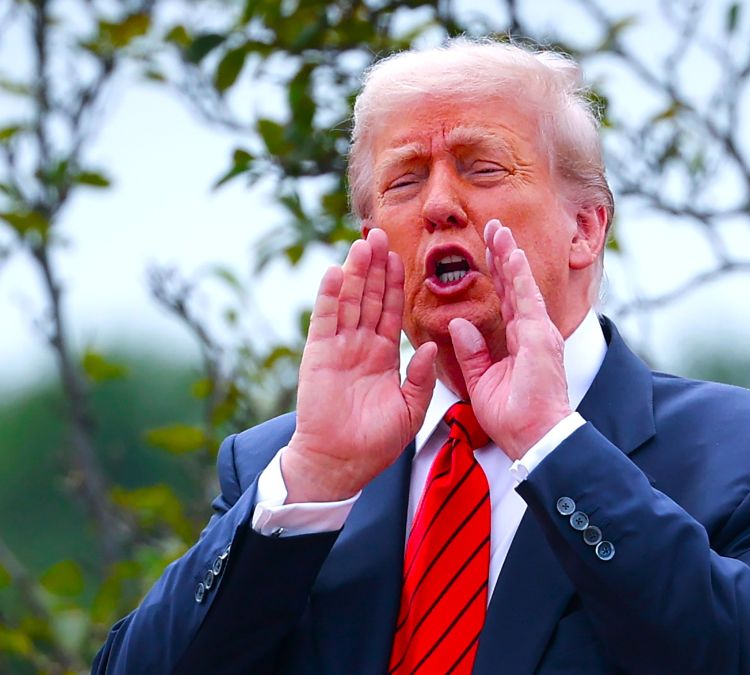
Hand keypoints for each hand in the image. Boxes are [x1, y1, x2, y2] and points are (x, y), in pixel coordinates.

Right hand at [281, 228, 437, 502]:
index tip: (403, 256)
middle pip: (369, 297)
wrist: (341, 464)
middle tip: (381, 234)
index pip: (391, 311)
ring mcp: (338, 347)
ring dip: (356, 272)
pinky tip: (337, 272)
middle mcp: (360, 345)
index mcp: (383, 355)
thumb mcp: (410, 409)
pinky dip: (330, 295)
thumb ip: (420, 377)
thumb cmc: (376, 443)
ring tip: (363, 242)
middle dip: (376, 266)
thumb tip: (431, 346)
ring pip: (349, 301)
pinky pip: (325, 319)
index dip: (396, 284)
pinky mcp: (318, 354)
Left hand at [449, 220, 572, 459]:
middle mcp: (532, 332)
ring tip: (498, 230)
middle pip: (514, 286)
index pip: (506, 300)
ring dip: (509, 255)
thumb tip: (457, 324)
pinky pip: (527, 299)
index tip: (487, 251)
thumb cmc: (513, 419)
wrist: (534, 439)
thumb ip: (471, 352)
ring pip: (521, 285)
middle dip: (502, 256)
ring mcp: (539, 332)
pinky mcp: (540, 337)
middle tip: (493, 228)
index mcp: (519, 342)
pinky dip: (518, 274)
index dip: (496, 274)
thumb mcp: (482, 382)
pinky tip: (510, 253)